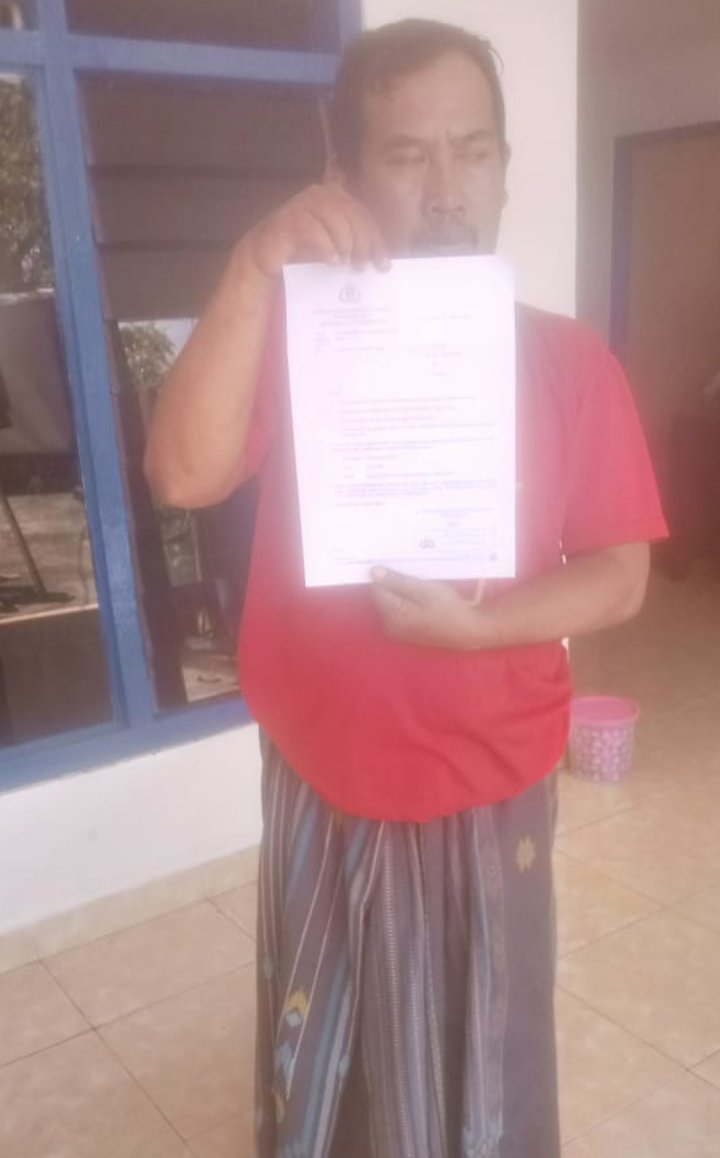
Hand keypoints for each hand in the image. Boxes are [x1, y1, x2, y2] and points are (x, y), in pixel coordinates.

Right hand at [237, 181, 389, 281]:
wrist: (266, 258)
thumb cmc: (303, 253)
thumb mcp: (335, 246)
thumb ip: (354, 244)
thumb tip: (382, 261)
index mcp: (335, 197)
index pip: (363, 216)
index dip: (375, 240)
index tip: (383, 265)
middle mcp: (320, 195)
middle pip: (352, 214)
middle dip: (363, 242)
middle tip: (363, 266)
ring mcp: (302, 204)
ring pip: (334, 218)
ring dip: (345, 243)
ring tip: (347, 265)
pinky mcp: (287, 219)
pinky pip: (312, 229)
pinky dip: (325, 247)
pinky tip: (331, 263)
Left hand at [369, 567, 484, 649]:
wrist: (470, 630)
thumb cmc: (449, 609)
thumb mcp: (424, 590)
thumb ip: (396, 581)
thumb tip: (373, 571)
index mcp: (391, 615)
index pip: (377, 588)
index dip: (385, 572)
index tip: (396, 560)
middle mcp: (390, 625)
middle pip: (385, 594)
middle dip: (394, 579)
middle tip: (410, 565)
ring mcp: (399, 629)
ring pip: (394, 600)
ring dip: (402, 587)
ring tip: (418, 575)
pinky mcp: (409, 629)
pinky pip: (402, 608)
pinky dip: (409, 597)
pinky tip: (422, 590)